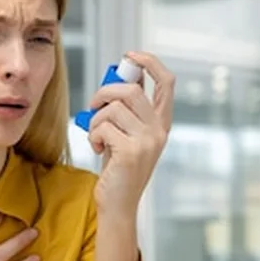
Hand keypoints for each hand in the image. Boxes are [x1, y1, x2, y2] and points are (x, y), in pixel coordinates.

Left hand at [87, 51, 174, 217]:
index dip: (150, 62)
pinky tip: (97, 148)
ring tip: (95, 136)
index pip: (167, 82)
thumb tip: (124, 75)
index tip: (130, 56)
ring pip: (113, 108)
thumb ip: (128, 108)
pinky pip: (103, 127)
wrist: (118, 204)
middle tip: (94, 106)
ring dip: (95, 120)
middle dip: (104, 92)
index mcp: (161, 123)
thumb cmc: (118, 168)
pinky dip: (93, 136)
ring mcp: (147, 142)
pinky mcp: (130, 152)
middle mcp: (159, 131)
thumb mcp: (127, 133)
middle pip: (131, 90)